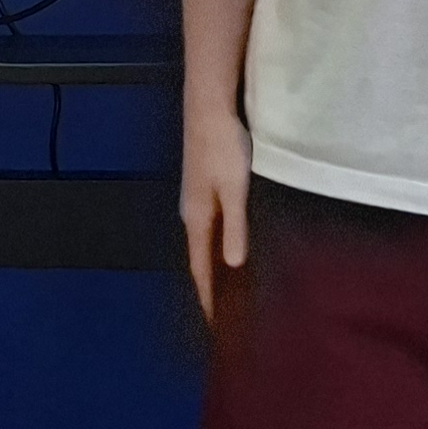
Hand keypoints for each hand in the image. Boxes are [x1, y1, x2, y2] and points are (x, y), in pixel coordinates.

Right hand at [181, 115, 253, 321]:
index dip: (207, 294)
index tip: (213, 322)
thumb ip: (235, 227)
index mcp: (197, 217)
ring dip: (213, 263)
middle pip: (199, 256)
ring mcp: (197, 196)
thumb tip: (233, 266)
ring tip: (228, 285)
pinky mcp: (204, 184)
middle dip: (209, 284)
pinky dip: (217, 242)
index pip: (200, 266)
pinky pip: (210, 224)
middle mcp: (192, 211)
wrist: (210, 106)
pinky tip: (230, 242)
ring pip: (205, 239)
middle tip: (223, 311)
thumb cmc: (224, 147)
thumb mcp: (235, 189)